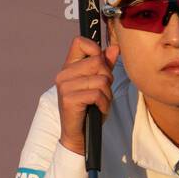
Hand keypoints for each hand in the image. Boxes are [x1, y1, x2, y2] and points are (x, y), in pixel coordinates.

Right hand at [55, 37, 120, 156]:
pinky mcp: (69, 99)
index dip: (95, 49)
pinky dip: (104, 104)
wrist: (79, 135)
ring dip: (107, 94)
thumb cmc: (89, 109)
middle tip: (103, 91)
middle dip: (107, 77)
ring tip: (100, 103)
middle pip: (97, 61)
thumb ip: (105, 65)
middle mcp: (63, 74)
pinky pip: (97, 94)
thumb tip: (115, 47)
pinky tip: (98, 109)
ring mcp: (64, 86)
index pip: (79, 42)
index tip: (101, 64)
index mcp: (69, 67)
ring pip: (101, 79)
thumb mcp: (99, 85)